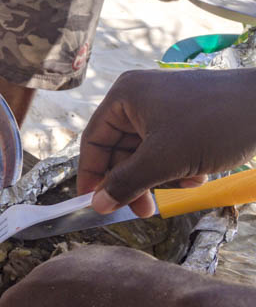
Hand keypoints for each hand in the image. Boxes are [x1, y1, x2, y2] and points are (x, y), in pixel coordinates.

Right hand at [78, 68, 255, 215]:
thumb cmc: (214, 123)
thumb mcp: (164, 159)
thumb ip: (126, 183)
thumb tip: (97, 205)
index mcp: (124, 97)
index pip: (94, 140)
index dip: (92, 174)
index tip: (94, 203)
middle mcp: (139, 98)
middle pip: (120, 149)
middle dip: (134, 180)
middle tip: (143, 210)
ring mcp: (163, 106)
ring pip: (145, 152)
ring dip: (160, 176)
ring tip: (183, 186)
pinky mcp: (185, 116)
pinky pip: (167, 148)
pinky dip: (177, 166)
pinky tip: (197, 174)